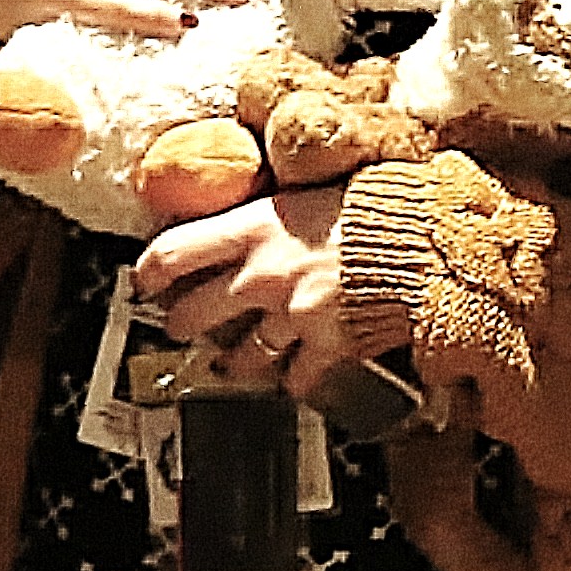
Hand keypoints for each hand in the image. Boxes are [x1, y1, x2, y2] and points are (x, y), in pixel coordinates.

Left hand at [127, 184, 361, 391]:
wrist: (426, 243)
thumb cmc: (381, 204)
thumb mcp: (316, 189)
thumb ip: (280, 211)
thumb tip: (266, 210)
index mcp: (255, 229)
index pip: (172, 253)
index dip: (148, 271)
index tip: (144, 280)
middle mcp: (262, 276)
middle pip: (191, 314)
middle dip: (180, 323)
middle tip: (180, 323)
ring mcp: (291, 317)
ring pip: (238, 356)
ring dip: (231, 361)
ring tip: (228, 362)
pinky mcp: (326, 347)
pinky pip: (296, 379)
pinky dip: (294, 381)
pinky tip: (294, 376)